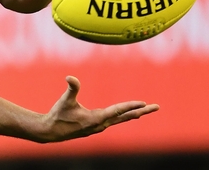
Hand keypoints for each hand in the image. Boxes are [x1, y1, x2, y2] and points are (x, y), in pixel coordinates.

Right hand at [38, 76, 159, 142]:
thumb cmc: (58, 115)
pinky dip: (123, 117)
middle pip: (126, 117)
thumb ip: (71, 88)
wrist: (51, 131)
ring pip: (121, 120)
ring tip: (144, 110)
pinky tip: (125, 115)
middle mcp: (101, 125)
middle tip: (157, 107)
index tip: (144, 103)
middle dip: (141, 111)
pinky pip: (114, 121)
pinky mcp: (95, 127)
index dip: (130, 106)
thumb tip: (70, 77)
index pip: (118, 111)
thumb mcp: (65, 101)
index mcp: (96, 118)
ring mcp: (99, 127)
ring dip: (133, 114)